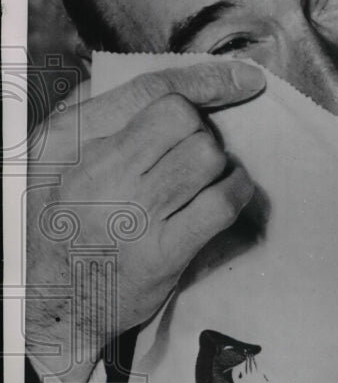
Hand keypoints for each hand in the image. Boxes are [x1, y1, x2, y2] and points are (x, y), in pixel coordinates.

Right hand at [25, 59, 265, 382]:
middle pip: (185, 119)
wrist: (49, 304)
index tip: (243, 79)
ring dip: (219, 164)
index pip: (148, 90)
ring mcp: (132, 214)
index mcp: (68, 140)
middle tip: (194, 155)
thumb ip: (88, 114)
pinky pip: (221, 203)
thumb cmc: (55, 224)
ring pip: (206, 156)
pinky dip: (237, 192)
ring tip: (205, 179)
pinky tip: (230, 195)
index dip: (206, 79)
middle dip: (201, 131)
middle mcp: (98, 172)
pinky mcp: (162, 253)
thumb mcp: (48, 161)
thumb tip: (135, 78)